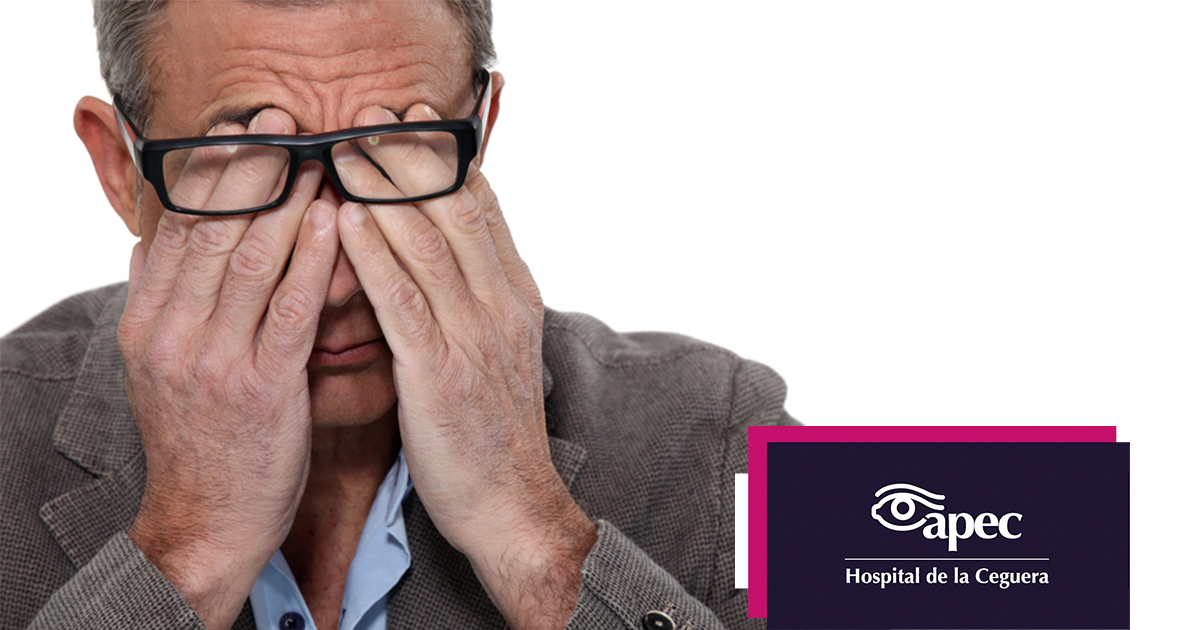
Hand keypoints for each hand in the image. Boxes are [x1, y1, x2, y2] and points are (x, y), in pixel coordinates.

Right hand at [119, 109, 339, 629]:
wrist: (206, 522)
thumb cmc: (202, 440)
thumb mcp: (162, 369)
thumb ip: (163, 306)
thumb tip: (154, 247)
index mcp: (147, 323)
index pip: (178, 229)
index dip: (211, 173)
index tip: (240, 130)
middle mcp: (171, 334)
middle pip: (210, 231)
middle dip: (247, 168)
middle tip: (279, 119)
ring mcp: (213, 359)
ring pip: (248, 260)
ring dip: (284, 200)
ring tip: (314, 153)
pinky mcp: (260, 387)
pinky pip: (289, 309)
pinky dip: (310, 260)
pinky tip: (331, 222)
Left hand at [335, 100, 596, 628]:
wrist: (513, 503)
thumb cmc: (494, 431)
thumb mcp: (500, 351)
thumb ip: (477, 298)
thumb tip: (449, 255)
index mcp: (516, 296)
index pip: (482, 209)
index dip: (446, 160)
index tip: (414, 122)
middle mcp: (500, 305)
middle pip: (454, 210)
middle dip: (411, 158)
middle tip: (372, 115)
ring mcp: (473, 336)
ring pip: (427, 243)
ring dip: (383, 190)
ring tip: (345, 148)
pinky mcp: (440, 371)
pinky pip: (403, 300)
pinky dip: (373, 254)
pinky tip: (345, 220)